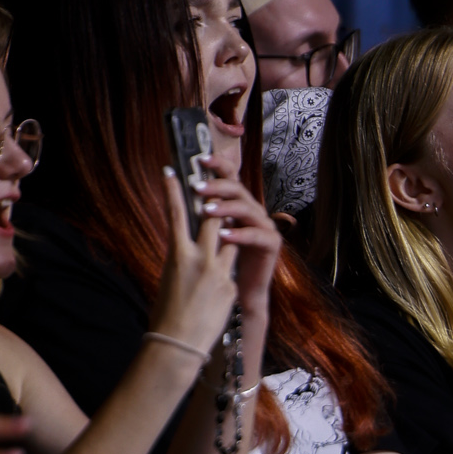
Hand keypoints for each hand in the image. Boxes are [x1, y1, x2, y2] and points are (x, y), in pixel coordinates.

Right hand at [149, 164, 244, 357]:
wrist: (179, 344)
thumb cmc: (166, 314)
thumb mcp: (169, 278)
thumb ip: (182, 258)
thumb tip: (189, 247)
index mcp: (178, 255)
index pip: (177, 214)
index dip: (174, 190)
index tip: (171, 170)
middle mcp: (201, 259)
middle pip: (213, 219)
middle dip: (214, 203)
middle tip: (213, 189)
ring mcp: (220, 272)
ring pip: (229, 240)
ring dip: (226, 235)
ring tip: (223, 232)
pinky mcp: (231, 286)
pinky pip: (231, 268)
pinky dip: (226, 270)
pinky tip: (216, 287)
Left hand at [198, 153, 282, 322]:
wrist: (243, 295)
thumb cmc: (223, 265)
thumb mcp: (210, 236)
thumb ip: (203, 216)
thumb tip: (180, 194)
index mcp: (237, 205)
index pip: (230, 177)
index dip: (218, 165)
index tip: (199, 158)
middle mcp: (253, 211)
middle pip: (238, 188)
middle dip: (217, 186)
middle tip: (197, 187)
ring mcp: (265, 226)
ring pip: (247, 208)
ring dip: (226, 207)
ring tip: (207, 210)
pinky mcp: (272, 244)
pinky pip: (256, 234)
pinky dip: (239, 234)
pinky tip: (224, 235)